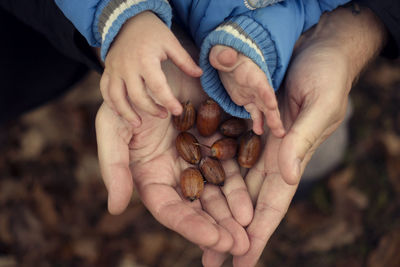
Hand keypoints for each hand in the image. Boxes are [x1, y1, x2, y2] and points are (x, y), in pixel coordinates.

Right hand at [96, 60, 252, 255]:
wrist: (156, 62)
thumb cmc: (128, 95)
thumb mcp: (114, 127)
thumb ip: (114, 167)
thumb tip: (115, 209)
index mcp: (152, 174)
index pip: (171, 209)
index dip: (192, 227)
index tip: (215, 241)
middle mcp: (177, 171)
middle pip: (199, 206)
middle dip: (219, 227)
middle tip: (241, 245)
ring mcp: (199, 155)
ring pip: (220, 188)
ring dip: (235, 209)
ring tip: (251, 227)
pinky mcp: (218, 139)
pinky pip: (233, 161)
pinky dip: (244, 178)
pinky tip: (257, 194)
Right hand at [100, 11, 201, 126]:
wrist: (128, 19)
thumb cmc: (152, 32)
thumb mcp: (171, 43)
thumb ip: (184, 61)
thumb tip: (200, 74)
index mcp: (145, 60)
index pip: (158, 87)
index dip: (169, 102)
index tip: (178, 111)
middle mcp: (127, 67)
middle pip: (137, 96)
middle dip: (151, 110)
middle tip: (163, 115)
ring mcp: (114, 70)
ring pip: (117, 98)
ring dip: (127, 113)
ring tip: (138, 124)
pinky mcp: (107, 71)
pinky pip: (105, 91)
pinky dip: (112, 104)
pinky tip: (122, 113)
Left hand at [202, 5, 387, 265]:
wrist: (312, 47)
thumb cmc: (325, 73)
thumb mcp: (319, 103)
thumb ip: (302, 140)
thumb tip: (285, 175)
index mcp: (290, 158)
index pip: (272, 204)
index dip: (258, 234)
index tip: (242, 261)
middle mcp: (269, 158)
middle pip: (246, 203)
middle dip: (230, 233)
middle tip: (211, 262)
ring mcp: (252, 144)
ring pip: (231, 185)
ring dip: (216, 212)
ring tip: (199, 238)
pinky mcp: (238, 127)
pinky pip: (221, 155)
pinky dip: (210, 177)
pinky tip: (195, 194)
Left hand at [209, 45, 284, 136]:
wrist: (229, 57)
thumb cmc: (225, 53)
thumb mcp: (221, 52)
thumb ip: (222, 55)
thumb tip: (226, 56)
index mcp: (252, 73)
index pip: (261, 84)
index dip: (266, 94)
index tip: (272, 104)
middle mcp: (257, 85)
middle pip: (268, 100)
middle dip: (275, 114)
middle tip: (281, 129)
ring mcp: (254, 94)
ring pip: (265, 110)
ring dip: (272, 121)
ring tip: (280, 134)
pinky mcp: (248, 100)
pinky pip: (255, 113)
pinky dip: (258, 122)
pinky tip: (259, 131)